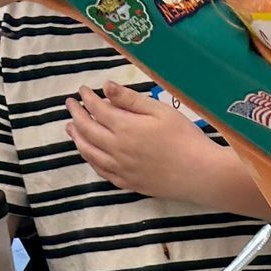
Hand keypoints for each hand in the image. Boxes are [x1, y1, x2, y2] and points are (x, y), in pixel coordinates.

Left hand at [65, 81, 230, 202]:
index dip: (87, 98)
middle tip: (70, 105)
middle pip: (87, 130)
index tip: (82, 90)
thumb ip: (130, 99)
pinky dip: (91, 160)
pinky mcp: (128, 183)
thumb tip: (106, 87)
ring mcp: (121, 168)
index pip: (97, 109)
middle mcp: (116, 149)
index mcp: (124, 127)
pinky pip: (101, 171)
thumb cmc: (185, 138)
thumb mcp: (160, 111)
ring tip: (71, 128)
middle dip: (76, 115)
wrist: (200, 174)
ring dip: (77, 138)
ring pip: (89, 152)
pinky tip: (89, 154)